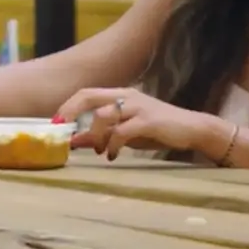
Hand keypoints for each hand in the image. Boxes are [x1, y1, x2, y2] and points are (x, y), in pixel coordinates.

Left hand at [54, 87, 221, 161]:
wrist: (192, 129)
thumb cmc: (157, 130)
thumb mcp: (127, 130)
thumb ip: (104, 133)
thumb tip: (77, 142)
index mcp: (120, 94)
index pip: (86, 93)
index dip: (67, 107)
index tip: (55, 124)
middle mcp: (126, 96)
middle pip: (88, 97)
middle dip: (70, 114)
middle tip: (63, 134)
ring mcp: (137, 106)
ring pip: (102, 115)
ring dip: (93, 135)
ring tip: (97, 150)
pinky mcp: (148, 121)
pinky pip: (121, 132)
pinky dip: (112, 145)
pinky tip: (113, 156)